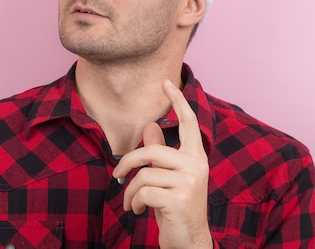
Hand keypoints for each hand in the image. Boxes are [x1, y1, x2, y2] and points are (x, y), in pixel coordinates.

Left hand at [112, 79, 211, 248]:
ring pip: (144, 174)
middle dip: (128, 162)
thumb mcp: (169, 177)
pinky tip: (138, 210)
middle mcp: (197, 166)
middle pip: (151, 150)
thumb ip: (160, 152)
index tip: (165, 83)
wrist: (189, 241)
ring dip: (130, 191)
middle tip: (117, 174)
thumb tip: (150, 125)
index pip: (188, 123)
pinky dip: (134, 202)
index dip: (177, 102)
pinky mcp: (179, 200)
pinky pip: (143, 191)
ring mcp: (190, 183)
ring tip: (132, 202)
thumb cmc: (177, 207)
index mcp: (196, 157)